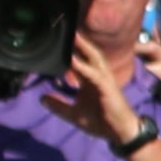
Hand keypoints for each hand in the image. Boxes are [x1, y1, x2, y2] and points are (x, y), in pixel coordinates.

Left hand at [42, 27, 141, 145]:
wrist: (119, 132)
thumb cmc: (100, 121)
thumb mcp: (74, 114)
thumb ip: (59, 105)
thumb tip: (41, 98)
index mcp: (89, 79)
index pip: (78, 60)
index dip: (69, 50)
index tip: (56, 39)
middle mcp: (97, 75)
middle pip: (87, 53)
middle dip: (78, 41)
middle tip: (65, 28)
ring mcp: (103, 79)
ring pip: (93, 57)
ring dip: (83, 46)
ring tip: (71, 35)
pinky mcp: (106, 86)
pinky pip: (93, 73)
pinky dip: (82, 66)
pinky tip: (72, 60)